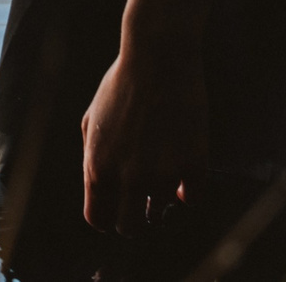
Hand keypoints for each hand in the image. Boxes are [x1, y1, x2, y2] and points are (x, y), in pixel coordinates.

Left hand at [80, 40, 209, 236]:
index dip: (107, 217)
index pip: (98, 219)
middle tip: (143, 204)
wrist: (159, 57)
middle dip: (135, 218)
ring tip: (163, 169)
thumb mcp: (92, 120)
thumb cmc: (122, 84)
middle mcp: (129, 178)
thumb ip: (93, 158)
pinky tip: (186, 172)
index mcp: (98, 168)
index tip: (117, 211)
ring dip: (163, 195)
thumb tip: (103, 190)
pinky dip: (190, 188)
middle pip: (130, 227)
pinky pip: (194, 196)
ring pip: (162, 209)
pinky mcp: (193, 165)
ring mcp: (163, 174)